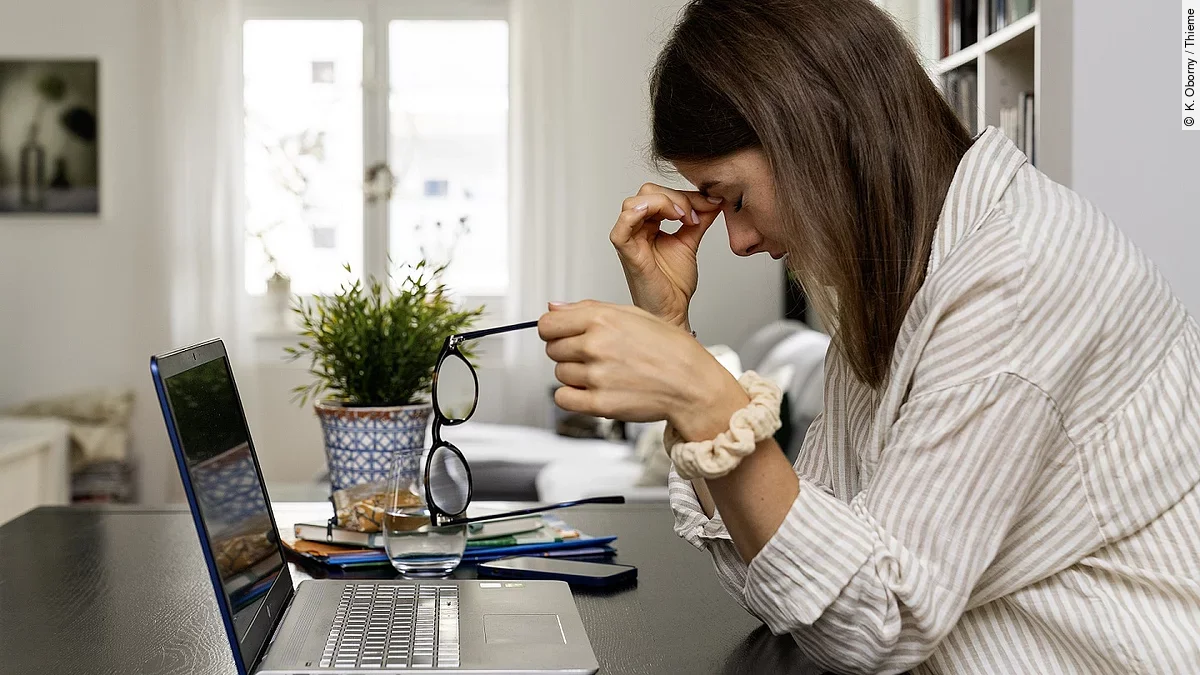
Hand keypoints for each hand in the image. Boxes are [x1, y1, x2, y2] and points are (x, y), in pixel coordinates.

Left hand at [538, 300, 747, 438]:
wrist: (692, 383)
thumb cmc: (670, 349)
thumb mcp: (632, 314)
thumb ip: (587, 309)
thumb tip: (554, 308)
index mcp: (602, 319)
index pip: (547, 324)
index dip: (553, 330)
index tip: (561, 335)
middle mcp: (596, 345)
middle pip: (552, 349)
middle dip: (568, 352)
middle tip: (594, 356)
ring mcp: (597, 376)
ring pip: (559, 374)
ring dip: (575, 375)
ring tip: (603, 373)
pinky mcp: (599, 403)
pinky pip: (563, 399)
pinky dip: (573, 397)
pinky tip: (592, 391)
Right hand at [610, 183, 723, 330]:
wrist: (673, 311)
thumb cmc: (674, 285)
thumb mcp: (690, 242)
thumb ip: (699, 219)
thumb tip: (713, 200)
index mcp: (647, 225)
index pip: (659, 194)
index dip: (685, 195)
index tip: (710, 204)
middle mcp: (635, 230)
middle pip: (647, 192)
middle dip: (675, 197)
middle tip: (694, 215)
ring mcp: (630, 240)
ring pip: (634, 203)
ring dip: (663, 203)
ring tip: (684, 218)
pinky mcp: (627, 253)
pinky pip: (622, 228)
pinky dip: (638, 215)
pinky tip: (664, 217)